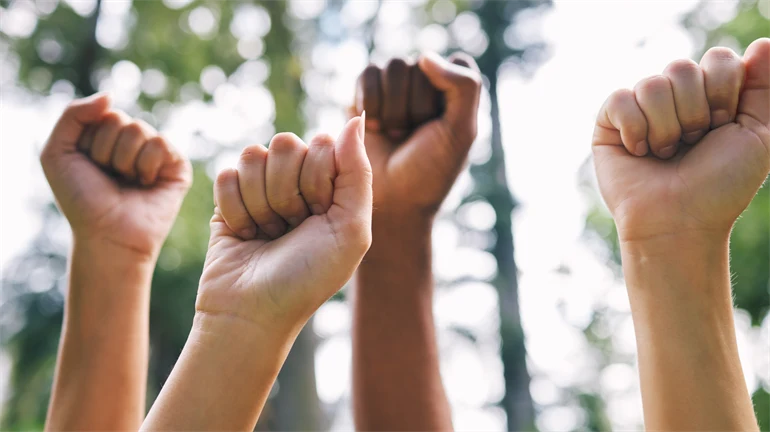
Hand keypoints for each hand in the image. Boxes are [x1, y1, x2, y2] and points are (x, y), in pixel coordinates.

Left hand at [40, 94, 191, 258]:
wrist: (106, 235)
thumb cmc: (82, 200)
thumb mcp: (57, 152)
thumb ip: (73, 114)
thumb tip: (110, 95)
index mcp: (106, 136)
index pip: (101, 113)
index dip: (90, 142)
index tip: (91, 167)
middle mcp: (132, 141)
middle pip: (120, 120)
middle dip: (107, 151)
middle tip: (110, 177)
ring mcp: (156, 152)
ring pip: (140, 130)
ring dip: (125, 161)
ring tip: (128, 183)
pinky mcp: (177, 165)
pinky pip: (161, 144)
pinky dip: (147, 166)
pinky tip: (146, 185)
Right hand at [196, 117, 371, 330]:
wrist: (253, 314)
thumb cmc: (308, 278)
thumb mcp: (352, 230)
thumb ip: (358, 172)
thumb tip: (355, 117)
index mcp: (332, 185)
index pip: (322, 143)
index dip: (317, 179)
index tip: (319, 215)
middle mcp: (298, 181)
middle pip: (286, 143)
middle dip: (287, 192)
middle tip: (290, 228)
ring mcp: (261, 187)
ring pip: (252, 155)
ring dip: (260, 203)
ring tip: (268, 234)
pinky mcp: (228, 197)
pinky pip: (225, 174)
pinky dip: (235, 210)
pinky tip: (245, 235)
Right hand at [352, 52, 481, 221]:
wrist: (392, 201)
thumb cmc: (431, 170)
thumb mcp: (462, 131)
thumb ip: (464, 86)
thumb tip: (425, 57)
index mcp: (457, 91)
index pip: (456, 63)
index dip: (446, 96)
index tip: (442, 127)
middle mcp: (427, 83)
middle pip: (420, 66)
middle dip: (416, 107)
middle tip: (413, 137)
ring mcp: (395, 86)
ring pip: (393, 67)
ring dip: (392, 108)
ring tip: (394, 134)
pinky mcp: (366, 93)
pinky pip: (368, 75)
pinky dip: (370, 103)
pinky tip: (374, 128)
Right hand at [593, 38, 769, 243]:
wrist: (679, 222)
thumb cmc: (720, 186)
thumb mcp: (759, 134)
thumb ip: (764, 86)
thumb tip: (761, 42)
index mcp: (710, 96)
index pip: (717, 59)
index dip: (722, 91)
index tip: (722, 127)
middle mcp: (674, 99)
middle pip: (682, 68)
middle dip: (693, 112)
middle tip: (693, 144)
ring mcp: (640, 110)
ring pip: (651, 84)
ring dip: (666, 127)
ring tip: (665, 153)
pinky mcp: (609, 124)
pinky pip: (620, 99)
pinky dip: (634, 129)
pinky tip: (638, 152)